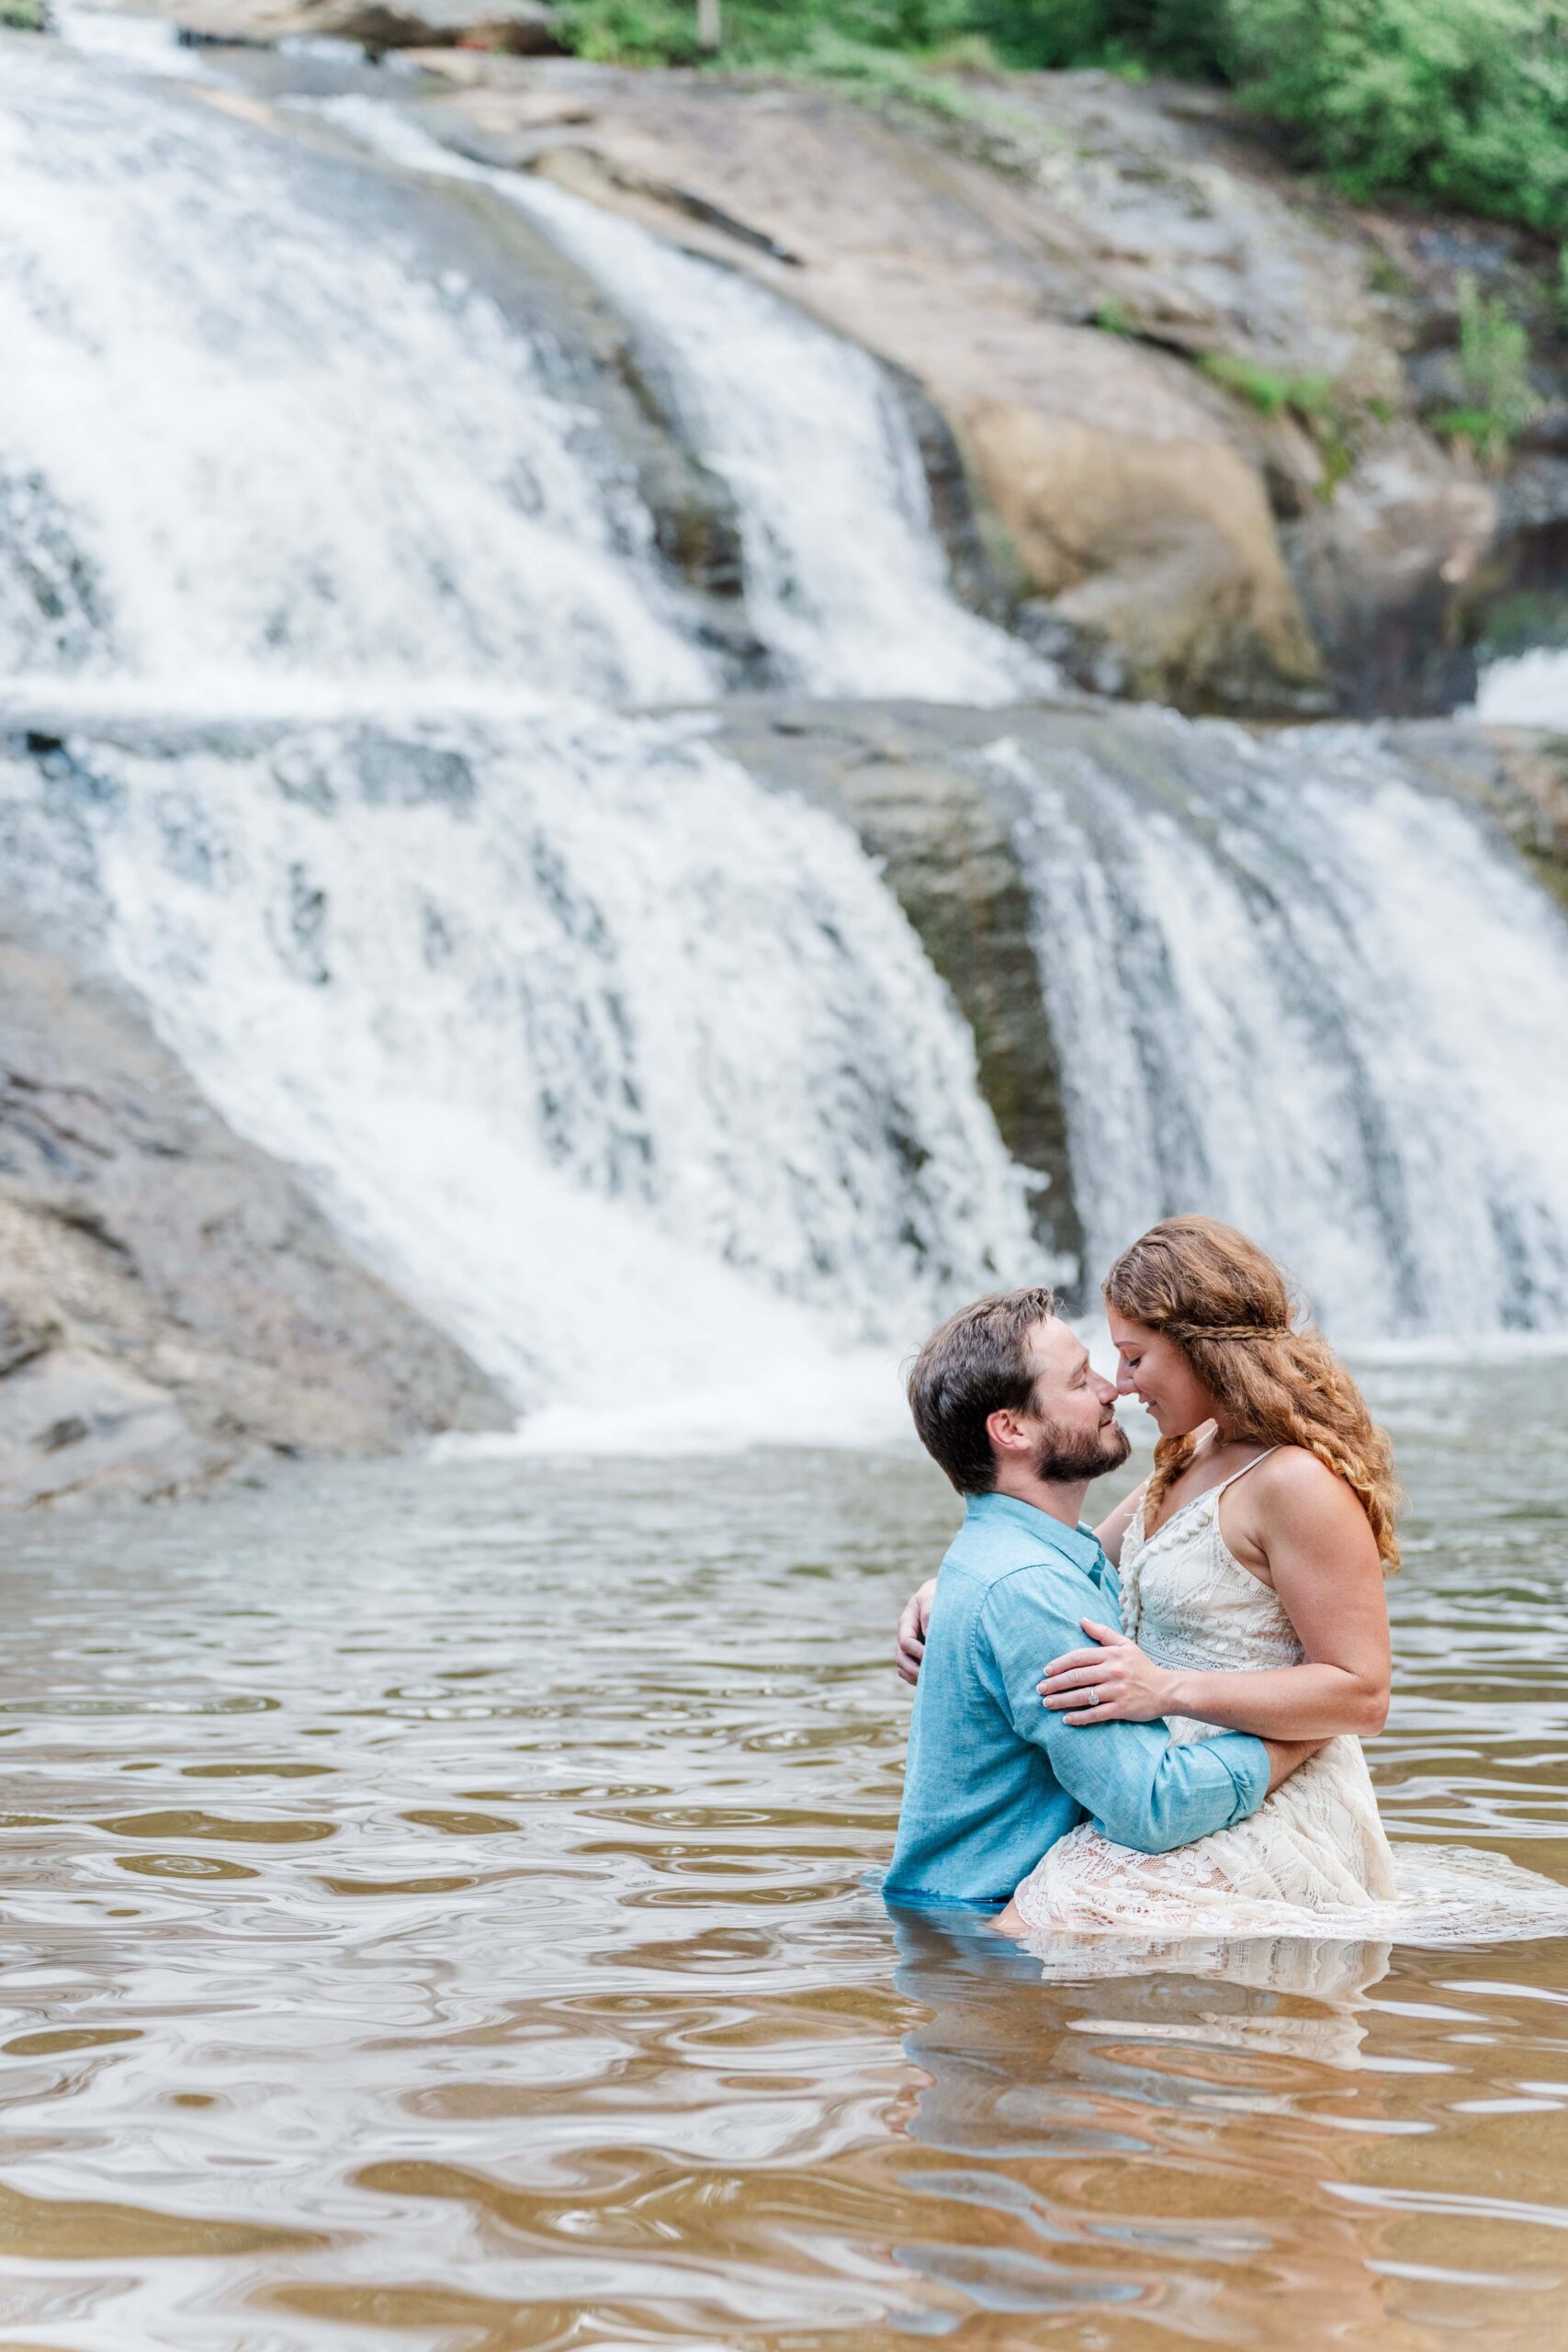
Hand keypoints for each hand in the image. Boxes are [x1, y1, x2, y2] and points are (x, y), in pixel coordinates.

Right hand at [896, 1578, 936, 1685]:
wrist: (946, 1594)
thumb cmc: (939, 1595)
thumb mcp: (932, 1599)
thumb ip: (929, 1615)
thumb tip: (928, 1636)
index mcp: (906, 1623)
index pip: (905, 1643)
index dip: (917, 1652)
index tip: (932, 1655)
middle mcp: (906, 1636)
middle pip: (900, 1658)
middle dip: (913, 1670)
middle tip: (930, 1676)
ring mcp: (910, 1646)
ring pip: (903, 1667)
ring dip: (914, 1676)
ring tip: (931, 1680)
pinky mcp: (917, 1654)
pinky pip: (910, 1671)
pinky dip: (917, 1678)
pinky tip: (932, 1679)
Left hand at [1038, 1619, 1177, 1725]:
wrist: (1166, 1690)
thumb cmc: (1142, 1666)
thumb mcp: (1125, 1645)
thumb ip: (1102, 1633)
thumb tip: (1082, 1620)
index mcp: (1111, 1655)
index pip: (1078, 1657)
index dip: (1059, 1664)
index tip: (1046, 1671)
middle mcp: (1113, 1671)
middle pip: (1077, 1677)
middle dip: (1055, 1683)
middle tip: (1040, 1689)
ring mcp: (1117, 1691)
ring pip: (1083, 1696)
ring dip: (1062, 1700)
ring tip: (1047, 1704)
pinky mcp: (1122, 1708)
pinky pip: (1096, 1714)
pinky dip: (1079, 1717)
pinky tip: (1067, 1719)